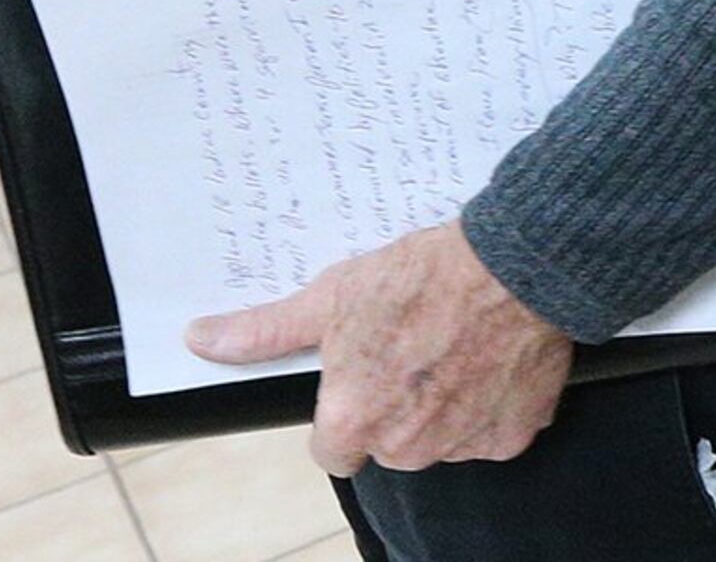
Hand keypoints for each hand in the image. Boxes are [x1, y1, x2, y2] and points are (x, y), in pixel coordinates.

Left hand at [188, 219, 574, 474]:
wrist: (515, 266)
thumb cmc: (421, 278)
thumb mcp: (332, 295)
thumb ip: (266, 331)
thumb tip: (200, 340)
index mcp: (354, 421)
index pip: (333, 451)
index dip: (345, 413)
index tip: (364, 376)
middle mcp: (405, 448)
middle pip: (388, 445)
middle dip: (396, 408)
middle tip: (413, 349)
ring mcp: (462, 445)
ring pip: (440, 441)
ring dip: (444, 409)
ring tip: (455, 347)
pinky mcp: (512, 435)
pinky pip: (490, 433)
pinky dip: (490, 406)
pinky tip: (490, 360)